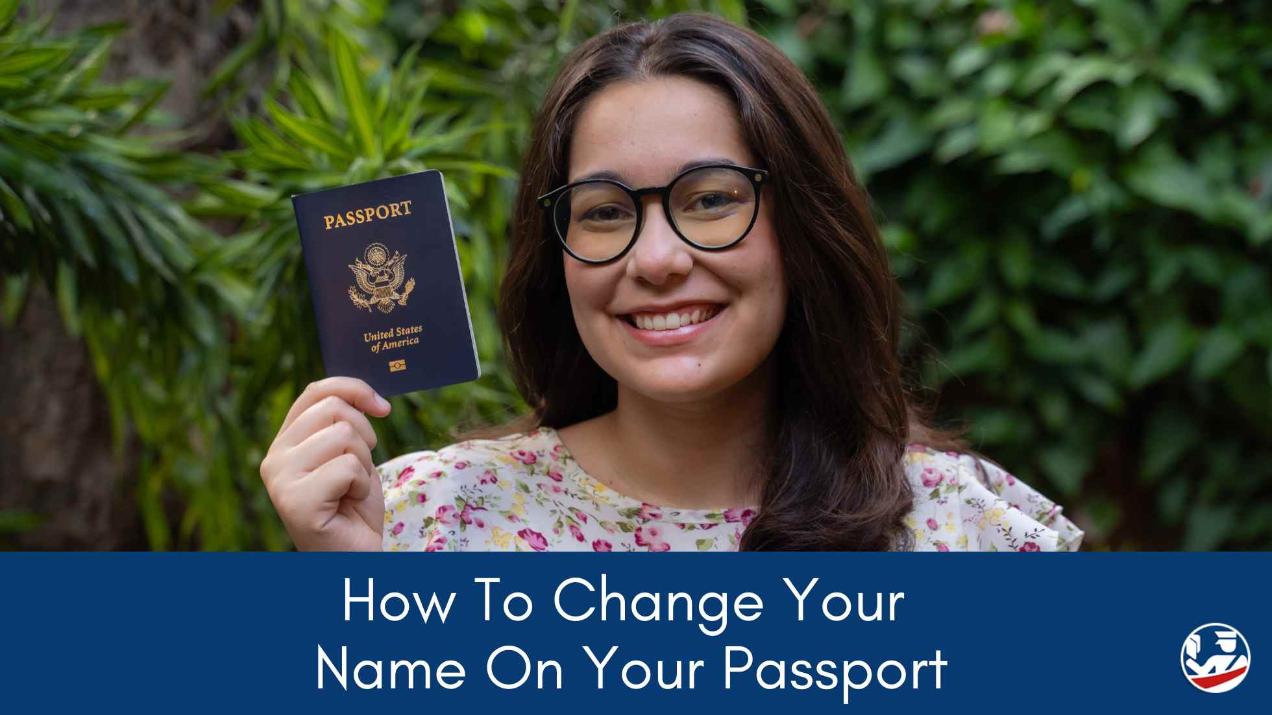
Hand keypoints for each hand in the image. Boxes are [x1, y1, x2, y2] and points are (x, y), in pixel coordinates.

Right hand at [260, 377, 390, 550]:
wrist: (359, 553)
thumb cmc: (355, 506)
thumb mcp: (352, 452)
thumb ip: (345, 420)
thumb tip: (370, 395)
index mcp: (284, 442)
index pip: (317, 391)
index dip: (355, 389)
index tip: (383, 408)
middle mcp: (273, 458)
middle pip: (333, 408)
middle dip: (364, 435)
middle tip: (359, 470)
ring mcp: (280, 480)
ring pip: (343, 435)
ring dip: (363, 464)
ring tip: (350, 489)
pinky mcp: (295, 501)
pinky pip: (347, 466)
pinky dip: (361, 484)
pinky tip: (348, 503)